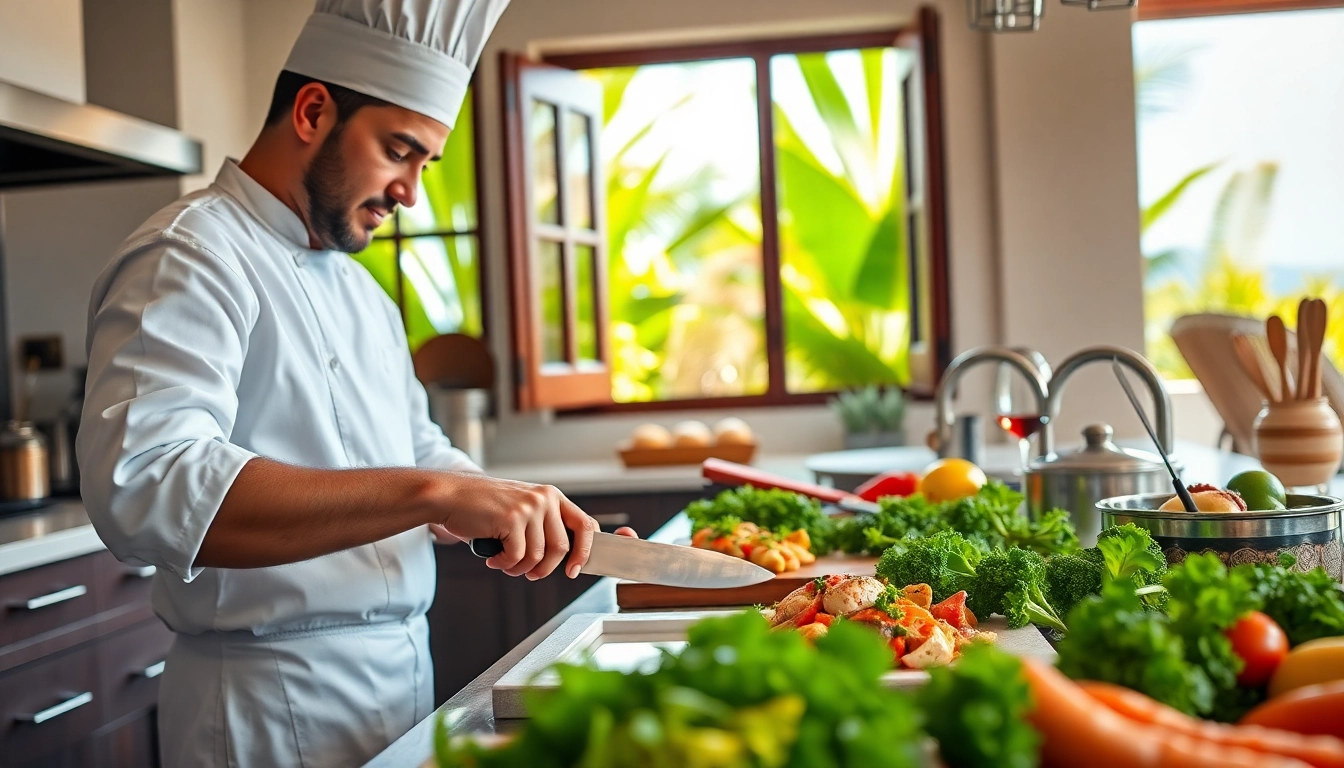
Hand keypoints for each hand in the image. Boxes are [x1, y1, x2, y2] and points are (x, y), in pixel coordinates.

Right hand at [432, 473, 624, 579]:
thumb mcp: (521, 509)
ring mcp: (529, 507)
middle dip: (545, 569)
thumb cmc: (482, 507)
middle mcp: (545, 499)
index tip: (574, 570)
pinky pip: (517, 557)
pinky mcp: (512, 518)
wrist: (450, 496)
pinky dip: (504, 564)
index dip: (583, 551)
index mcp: (552, 496)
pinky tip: (492, 559)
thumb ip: (541, 527)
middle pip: (561, 548)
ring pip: (538, 556)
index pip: (584, 524)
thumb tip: (561, 558)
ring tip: (504, 564)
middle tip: (529, 575)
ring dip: (520, 568)